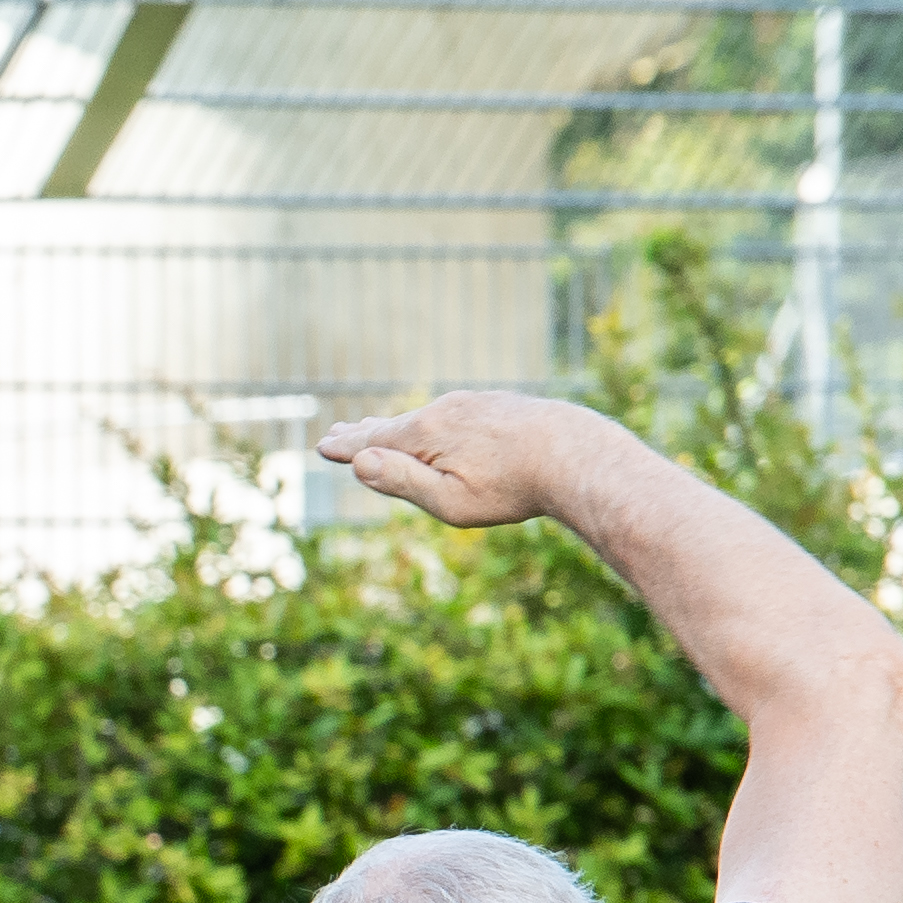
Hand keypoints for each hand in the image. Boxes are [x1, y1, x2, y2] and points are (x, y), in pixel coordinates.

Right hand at [315, 389, 600, 532]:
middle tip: (341, 431)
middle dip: (366, 431)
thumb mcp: (448, 500)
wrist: (578, 455)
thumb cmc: (512, 488)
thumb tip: (359, 461)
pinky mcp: (500, 404)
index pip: (372, 441)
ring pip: (427, 416)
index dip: (347, 447)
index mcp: (424, 433)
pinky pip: (456, 413)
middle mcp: (445, 409)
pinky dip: (436, 421)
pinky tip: (441, 427)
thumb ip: (401, 481)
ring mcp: (475, 402)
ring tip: (385, 429)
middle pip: (395, 424)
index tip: (324, 445)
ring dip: (401, 425)